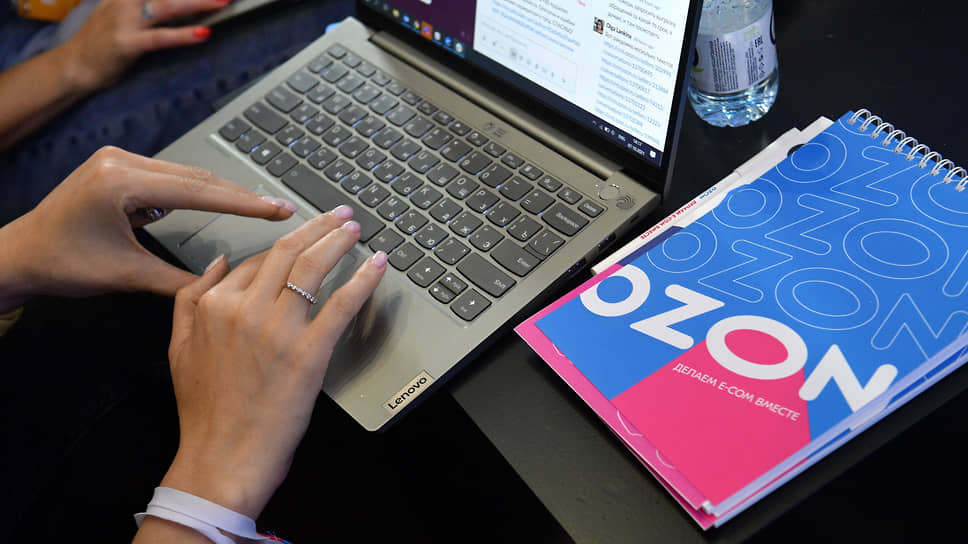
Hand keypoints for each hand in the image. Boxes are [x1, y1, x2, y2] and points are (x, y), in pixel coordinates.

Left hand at [0, 146, 295, 311]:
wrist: (19, 254)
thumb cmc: (62, 265)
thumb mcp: (126, 276)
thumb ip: (178, 282)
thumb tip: (224, 286)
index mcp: (120, 183)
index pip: (198, 191)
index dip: (244, 203)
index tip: (279, 209)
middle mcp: (120, 161)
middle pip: (198, 177)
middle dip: (242, 194)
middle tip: (281, 206)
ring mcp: (118, 160)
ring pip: (187, 175)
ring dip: (223, 191)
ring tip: (261, 205)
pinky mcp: (118, 167)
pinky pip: (170, 177)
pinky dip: (198, 191)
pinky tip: (223, 201)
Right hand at [58, 0, 229, 90]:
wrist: (73, 65)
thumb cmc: (102, 41)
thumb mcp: (121, 11)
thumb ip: (147, 4)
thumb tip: (179, 4)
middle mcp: (127, 1)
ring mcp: (126, 21)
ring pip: (168, 6)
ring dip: (198, 3)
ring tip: (222, 2)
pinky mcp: (127, 44)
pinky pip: (160, 37)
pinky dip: (183, 35)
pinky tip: (203, 34)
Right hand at [161, 208, 386, 517]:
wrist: (221, 458)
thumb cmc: (204, 411)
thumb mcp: (178, 348)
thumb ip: (190, 299)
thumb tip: (218, 262)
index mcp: (214, 304)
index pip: (257, 260)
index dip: (287, 245)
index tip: (306, 235)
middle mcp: (245, 309)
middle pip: (288, 252)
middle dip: (318, 226)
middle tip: (340, 215)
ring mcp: (278, 330)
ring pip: (313, 267)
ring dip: (339, 241)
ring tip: (355, 228)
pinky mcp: (308, 353)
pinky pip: (342, 304)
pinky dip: (364, 279)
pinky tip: (378, 263)